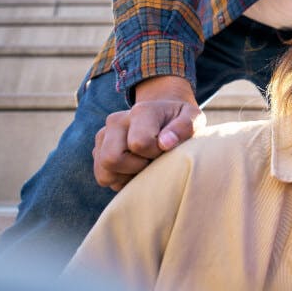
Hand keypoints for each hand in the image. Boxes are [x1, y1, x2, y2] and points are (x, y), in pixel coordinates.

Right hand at [92, 75, 203, 190]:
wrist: (164, 117)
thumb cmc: (180, 122)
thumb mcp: (193, 119)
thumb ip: (185, 127)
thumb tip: (165, 143)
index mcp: (141, 110)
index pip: (139, 144)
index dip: (155, 153)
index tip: (165, 148)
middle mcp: (116, 120)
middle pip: (112, 159)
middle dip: (136, 167)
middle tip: (153, 160)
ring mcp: (103, 136)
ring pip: (104, 172)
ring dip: (126, 176)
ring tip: (144, 165)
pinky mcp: (98, 150)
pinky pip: (103, 177)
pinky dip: (120, 180)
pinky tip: (135, 169)